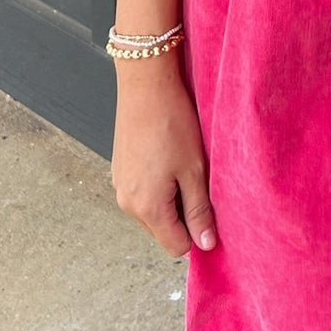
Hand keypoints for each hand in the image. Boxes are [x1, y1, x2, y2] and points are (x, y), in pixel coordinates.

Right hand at [111, 56, 217, 256]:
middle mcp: (127, 202)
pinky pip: (142, 190)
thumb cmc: (172, 123)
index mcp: (146, 207)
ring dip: (171, 196)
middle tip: (198, 179)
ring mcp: (119, 185)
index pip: (176, 246)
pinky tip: (167, 155)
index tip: (210, 208)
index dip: (197, 232)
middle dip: (183, 214)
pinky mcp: (119, 168)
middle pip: (163, 229)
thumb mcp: (194, 169)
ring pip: (153, 209)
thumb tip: (206, 244)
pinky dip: (158, 182)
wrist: (145, 84)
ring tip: (182, 164)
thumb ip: (200, 210)